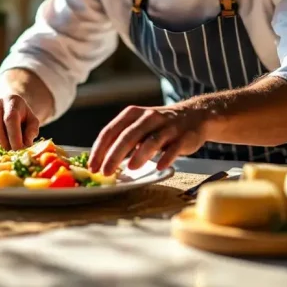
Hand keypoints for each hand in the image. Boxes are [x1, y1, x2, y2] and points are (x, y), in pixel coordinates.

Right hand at [0, 95, 40, 150]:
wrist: (11, 110)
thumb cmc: (23, 117)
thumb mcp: (32, 121)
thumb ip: (32, 131)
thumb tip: (26, 144)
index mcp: (11, 101)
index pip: (10, 118)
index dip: (14, 136)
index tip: (19, 149)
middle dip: (4, 143)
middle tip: (11, 152)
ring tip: (6, 150)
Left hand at [89, 105, 206, 174]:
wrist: (194, 116)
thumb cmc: (159, 126)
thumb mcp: (139, 126)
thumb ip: (123, 140)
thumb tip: (102, 162)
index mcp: (133, 114)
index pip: (111, 131)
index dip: (100, 149)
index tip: (92, 166)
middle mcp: (149, 117)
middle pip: (128, 136)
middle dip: (115, 155)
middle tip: (105, 172)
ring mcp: (167, 126)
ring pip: (151, 140)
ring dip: (140, 155)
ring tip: (131, 168)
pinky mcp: (184, 136)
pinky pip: (174, 148)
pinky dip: (166, 157)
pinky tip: (159, 167)